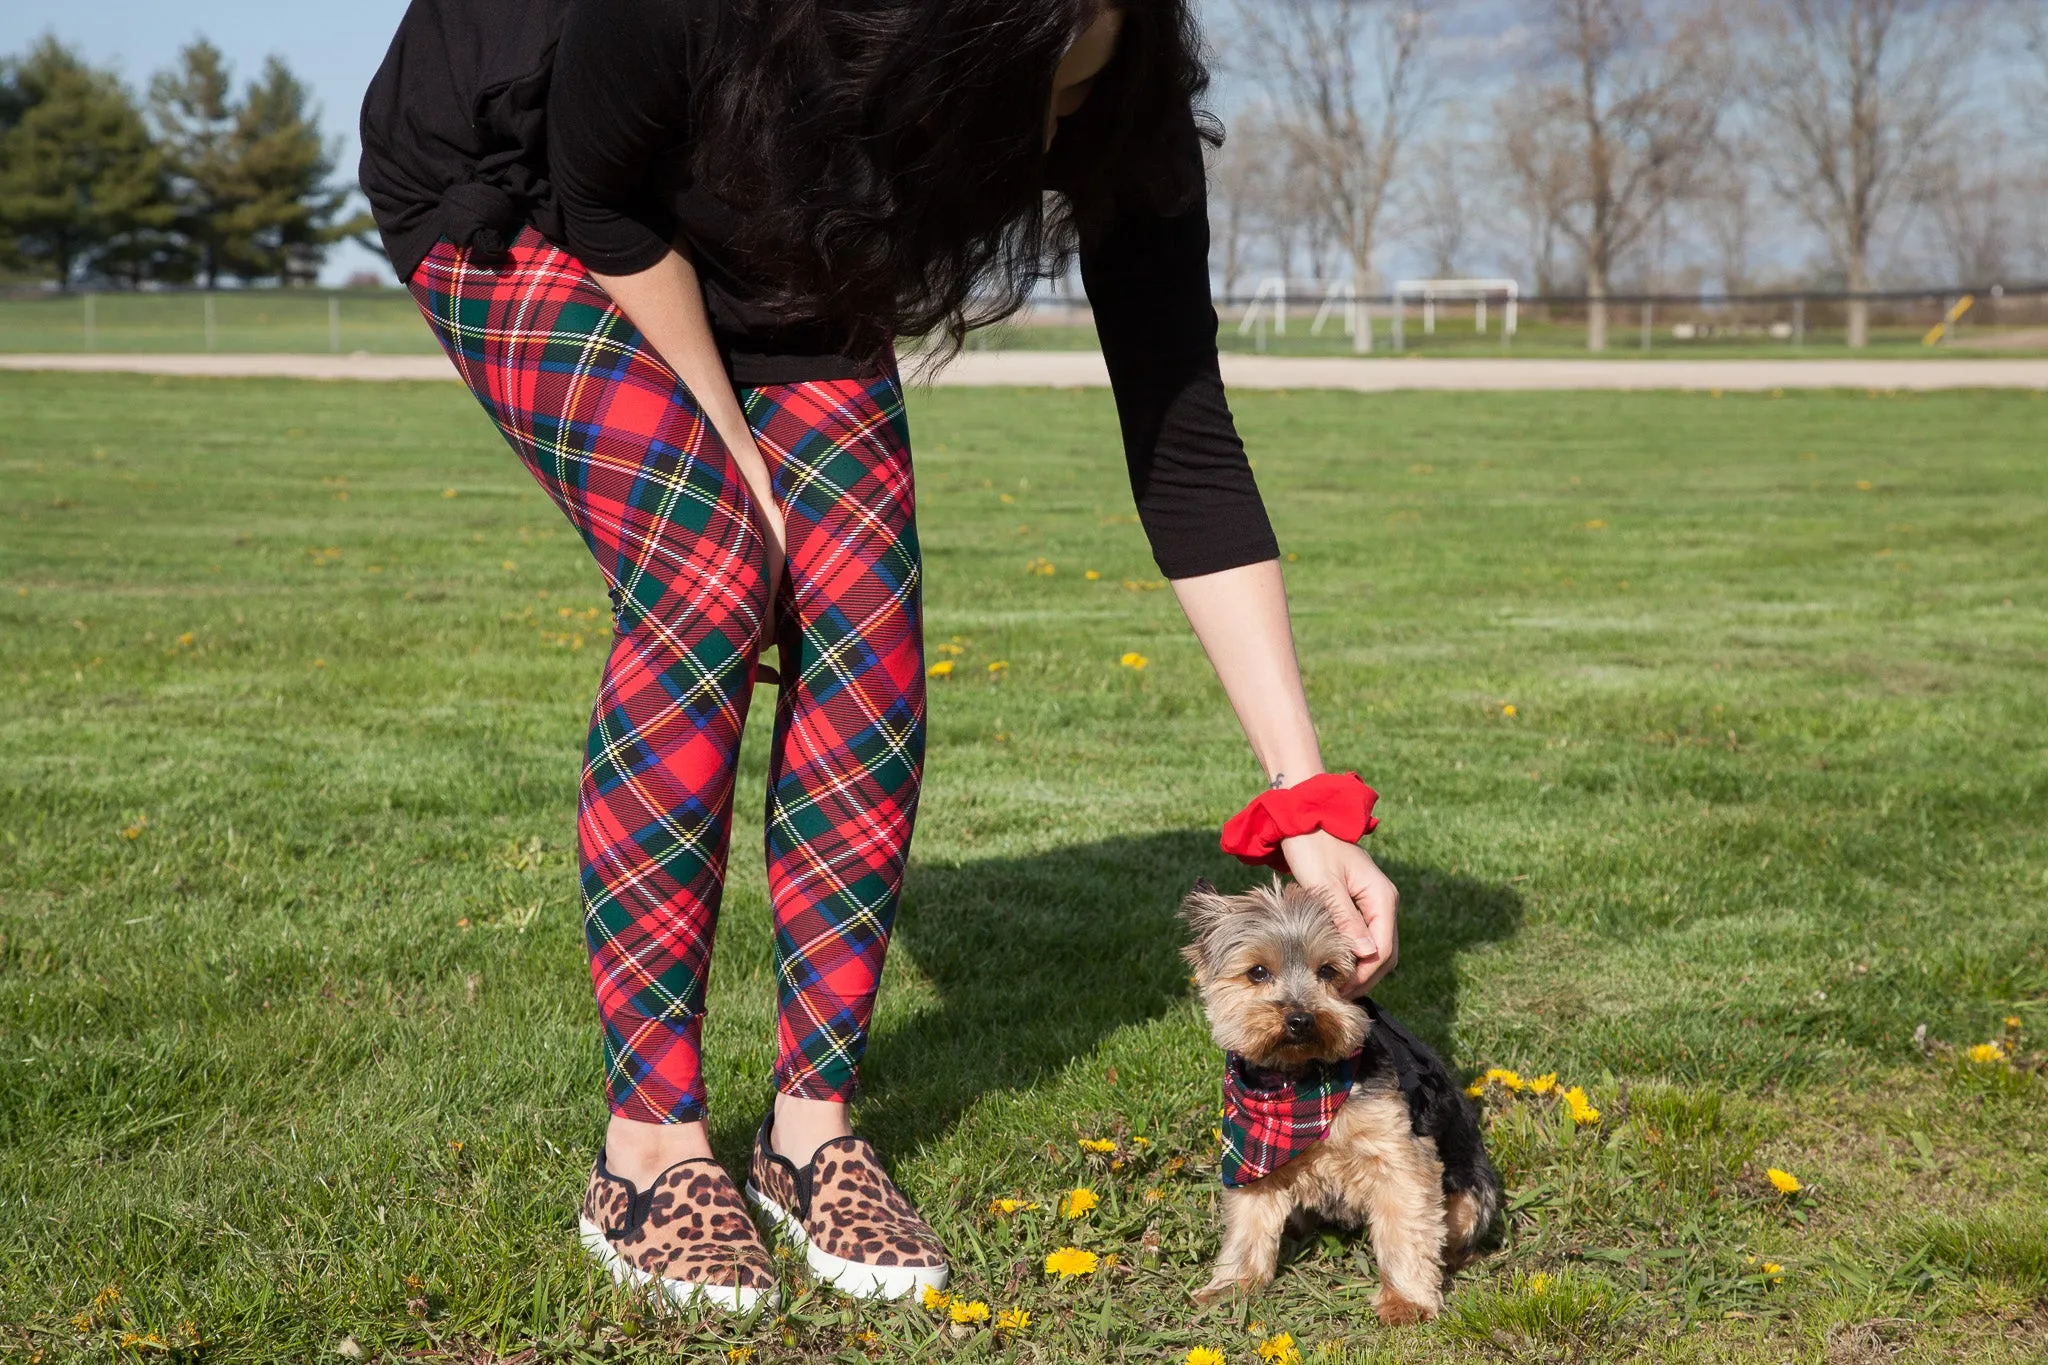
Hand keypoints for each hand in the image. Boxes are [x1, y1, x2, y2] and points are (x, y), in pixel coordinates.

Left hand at [1280, 830, 1397, 996]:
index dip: (1364, 974)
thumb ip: (1345, 918)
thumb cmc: (1312, 847)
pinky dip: (1352, 954)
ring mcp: (1373, 903)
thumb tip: (1365, 955)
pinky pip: (1364, 936)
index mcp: (1381, 897)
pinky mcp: (1359, 904)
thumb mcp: (1325, 884)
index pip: (1382, 949)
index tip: (1340, 991)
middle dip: (1365, 977)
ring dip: (1359, 968)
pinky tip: (1333, 965)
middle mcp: (1383, 902)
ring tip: (1335, 986)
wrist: (1304, 820)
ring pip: (1376, 947)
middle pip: (1384, 953)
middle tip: (1338, 996)